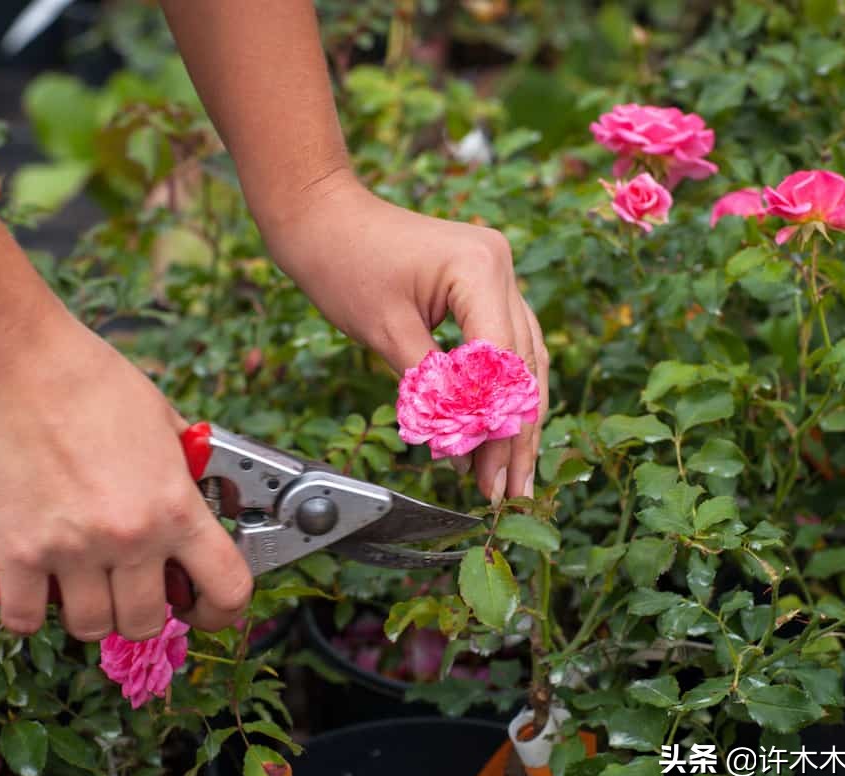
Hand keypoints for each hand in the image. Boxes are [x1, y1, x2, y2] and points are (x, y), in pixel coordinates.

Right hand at [0, 314, 252, 638]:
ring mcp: (72, 550)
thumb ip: (180, 468)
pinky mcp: (15, 553)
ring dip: (89, 611)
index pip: (227, 588)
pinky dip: (26, 611)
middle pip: (149, 622)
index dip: (220, 610)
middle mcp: (130, 536)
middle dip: (143, 609)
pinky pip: (24, 618)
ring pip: (92, 627)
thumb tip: (196, 492)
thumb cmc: (83, 375)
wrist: (8, 360)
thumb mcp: (160, 417)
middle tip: (130, 585)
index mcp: (175, 504)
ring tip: (81, 580)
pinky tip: (30, 585)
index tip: (204, 607)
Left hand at [262, 171, 549, 501]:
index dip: (495, 425)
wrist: (322, 214)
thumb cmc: (342, 262)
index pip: (501, 363)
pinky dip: (499, 389)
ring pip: (522, 358)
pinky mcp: (484, 282)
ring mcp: (497, 271)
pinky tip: (498, 431)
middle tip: (506, 491)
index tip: (486, 475)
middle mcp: (501, 265)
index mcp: (480, 269)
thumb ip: (429, 389)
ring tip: (510, 476)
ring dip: (514, 418)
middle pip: (521, 366)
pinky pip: (504, 343)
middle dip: (513, 434)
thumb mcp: (385, 332)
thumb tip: (460, 446)